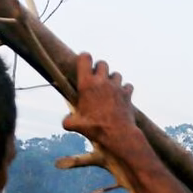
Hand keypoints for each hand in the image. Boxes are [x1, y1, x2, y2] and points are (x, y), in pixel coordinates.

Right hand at [57, 54, 149, 192]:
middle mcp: (102, 81)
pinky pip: (128, 85)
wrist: (117, 133)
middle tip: (96, 79)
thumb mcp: (76, 125)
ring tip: (108, 89)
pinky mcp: (127, 94)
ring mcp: (116, 86)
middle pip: (102, 63)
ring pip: (116, 74)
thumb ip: (68, 121)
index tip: (83, 63)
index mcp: (87, 84)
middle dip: (99, 69)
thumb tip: (65, 122)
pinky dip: (125, 89)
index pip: (85, 58)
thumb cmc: (95, 128)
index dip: (84, 58)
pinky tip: (121, 97)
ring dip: (112, 79)